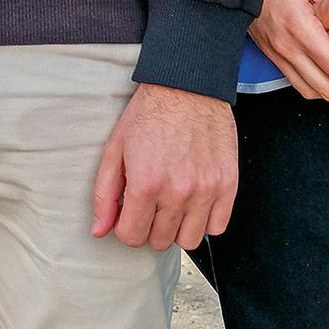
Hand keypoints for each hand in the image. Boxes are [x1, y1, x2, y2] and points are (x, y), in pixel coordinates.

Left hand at [92, 82, 237, 252]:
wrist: (188, 87)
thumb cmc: (149, 115)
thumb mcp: (115, 149)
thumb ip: (105, 194)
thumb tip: (100, 230)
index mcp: (146, 184)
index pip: (132, 237)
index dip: (126, 227)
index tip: (129, 213)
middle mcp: (178, 192)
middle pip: (160, 241)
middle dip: (149, 228)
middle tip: (149, 205)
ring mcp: (206, 190)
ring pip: (189, 240)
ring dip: (177, 229)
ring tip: (172, 205)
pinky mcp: (228, 184)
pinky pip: (217, 227)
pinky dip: (204, 221)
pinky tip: (194, 202)